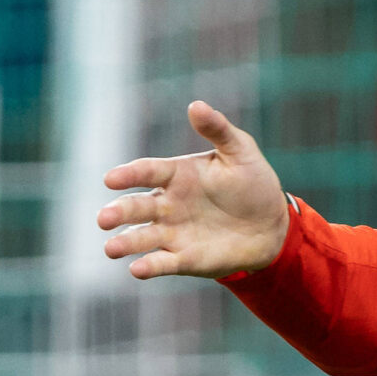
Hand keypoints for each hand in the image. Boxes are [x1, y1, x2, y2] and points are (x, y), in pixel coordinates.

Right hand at [96, 101, 289, 279]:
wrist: (272, 225)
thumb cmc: (253, 184)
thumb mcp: (241, 152)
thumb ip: (218, 130)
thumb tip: (196, 105)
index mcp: (176, 175)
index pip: (146, 172)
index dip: (128, 175)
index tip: (111, 179)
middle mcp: (167, 204)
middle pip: (135, 206)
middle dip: (118, 212)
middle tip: (104, 219)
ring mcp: (172, 232)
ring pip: (141, 237)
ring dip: (125, 242)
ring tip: (111, 248)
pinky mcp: (183, 258)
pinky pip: (162, 262)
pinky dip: (149, 266)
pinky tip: (138, 270)